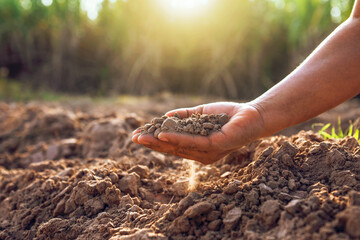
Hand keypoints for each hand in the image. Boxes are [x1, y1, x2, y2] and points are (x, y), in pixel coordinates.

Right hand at [132, 102, 263, 163]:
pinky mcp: (214, 146)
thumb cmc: (228, 115)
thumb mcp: (201, 115)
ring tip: (142, 137)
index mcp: (196, 147)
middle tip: (133, 138)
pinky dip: (177, 139)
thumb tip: (166, 117)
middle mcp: (200, 153)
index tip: (138, 134)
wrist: (252, 115)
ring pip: (179, 147)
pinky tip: (163, 136)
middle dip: (152, 144)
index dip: (154, 140)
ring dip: (159, 143)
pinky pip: (193, 142)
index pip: (171, 145)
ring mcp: (207, 152)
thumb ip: (184, 117)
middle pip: (171, 149)